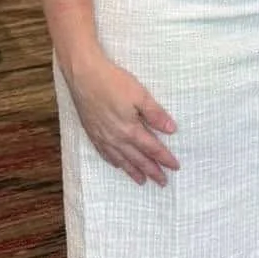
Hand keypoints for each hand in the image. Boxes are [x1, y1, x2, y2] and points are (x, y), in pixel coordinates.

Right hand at [67, 53, 178, 185]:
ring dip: (133, 171)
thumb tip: (171, 130)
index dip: (165, 158)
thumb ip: (155, 114)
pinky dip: (114, 162)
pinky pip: (105, 154)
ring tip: (142, 181)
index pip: (152, 149)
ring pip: (121, 160)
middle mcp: (116, 138)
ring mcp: (103, 137)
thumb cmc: (113, 82)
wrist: (83, 75)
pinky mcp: (92, 133)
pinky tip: (118, 165)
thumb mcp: (140, 94)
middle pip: (138, 159)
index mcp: (130, 129)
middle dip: (152, 171)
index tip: (175, 167)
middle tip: (162, 182)